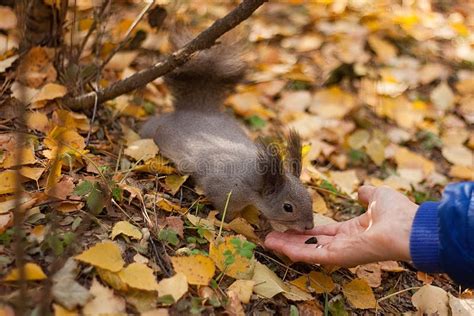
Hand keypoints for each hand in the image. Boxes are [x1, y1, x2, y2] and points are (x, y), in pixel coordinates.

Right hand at [264, 185, 418, 266]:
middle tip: (271, 236)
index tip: (291, 225)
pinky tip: (279, 246)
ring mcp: (341, 252)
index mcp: (353, 231)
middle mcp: (345, 244)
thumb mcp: (378, 196)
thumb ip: (366, 194)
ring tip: (268, 241)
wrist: (410, 227)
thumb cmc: (398, 212)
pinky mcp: (339, 257)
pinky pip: (312, 255)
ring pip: (308, 250)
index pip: (324, 233)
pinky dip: (295, 251)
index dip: (306, 230)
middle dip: (290, 240)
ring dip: (287, 246)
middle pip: (311, 243)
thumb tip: (360, 190)